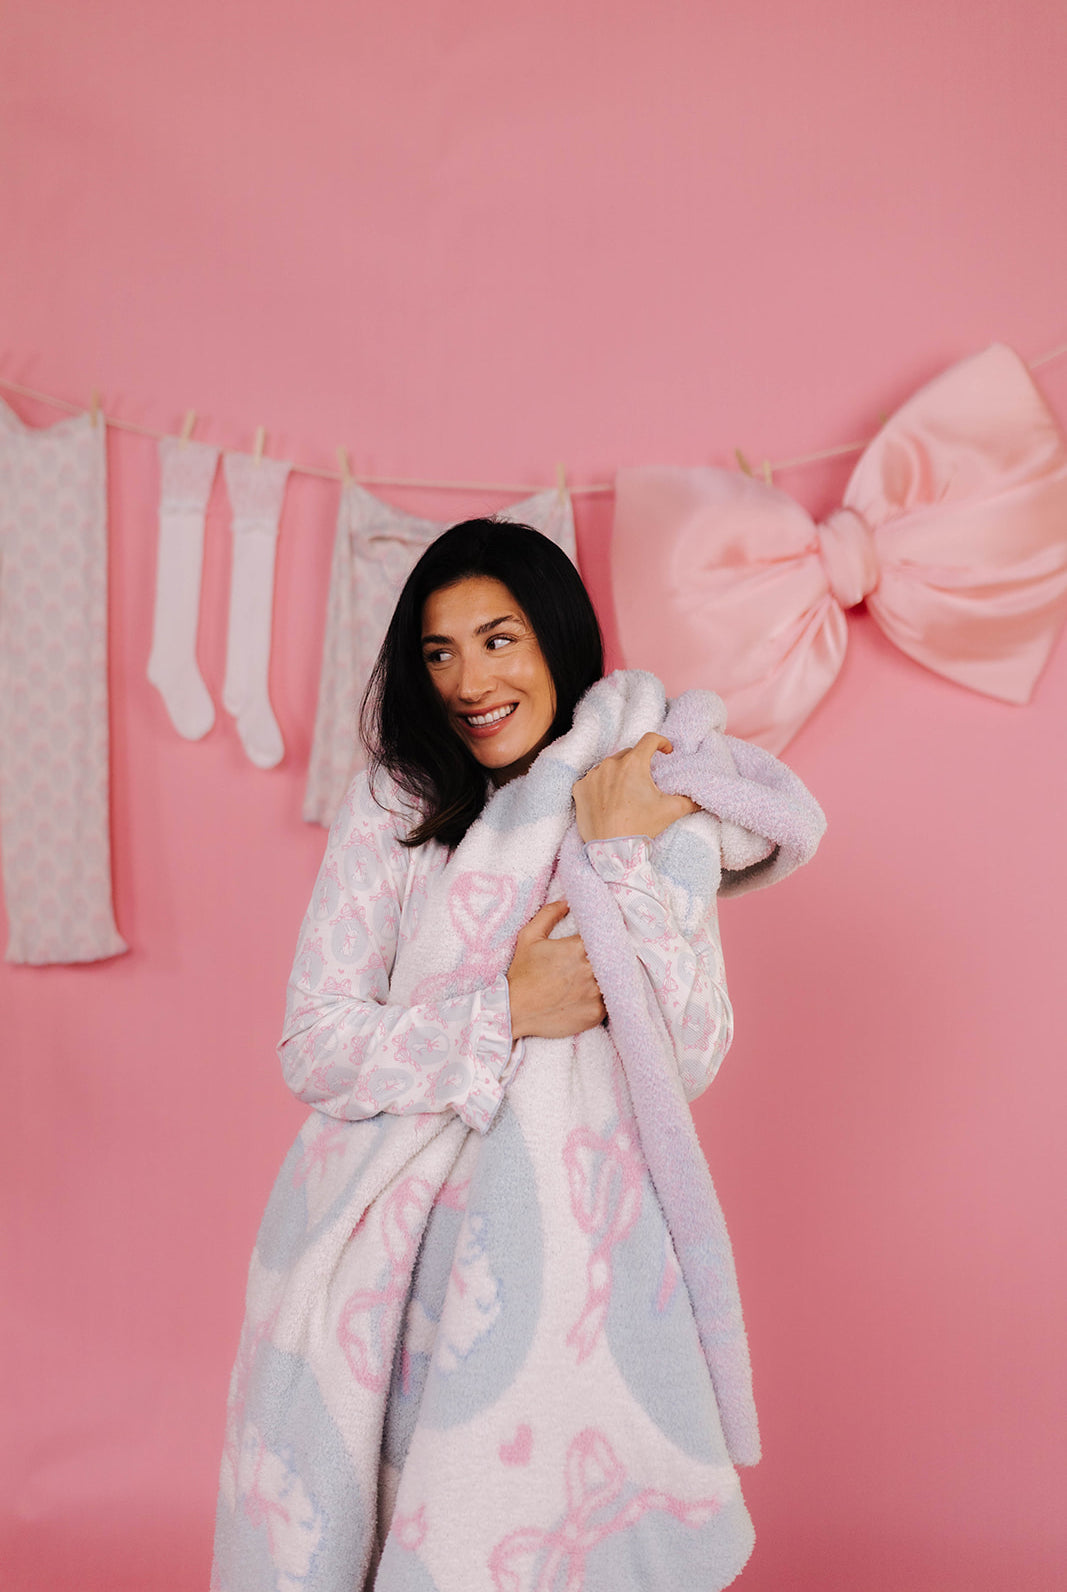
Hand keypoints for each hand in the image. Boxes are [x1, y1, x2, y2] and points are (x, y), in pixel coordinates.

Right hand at [506, 899, 605, 1038]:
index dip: (603, 937)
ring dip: (608, 978)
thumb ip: (549, 914)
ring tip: (595, 979)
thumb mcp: (529, 937)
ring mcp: (595, 993)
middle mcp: (590, 969)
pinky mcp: (596, 1013)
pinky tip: (589, 997)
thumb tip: (567, 902)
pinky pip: (609, 1003)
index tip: (600, 940)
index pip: (603, 936)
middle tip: (600, 960)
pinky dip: (602, 999)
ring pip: (613, 980)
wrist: (513, 1011)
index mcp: (578, 947)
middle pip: (613, 958)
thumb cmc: (522, 973)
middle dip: (608, 957)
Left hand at [572, 732, 698, 842]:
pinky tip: (607, 801)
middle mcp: (610, 764)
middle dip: (639, 764)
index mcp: (633, 764)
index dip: (661, 742)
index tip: (666, 751)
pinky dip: (600, 786)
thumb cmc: (639, 827)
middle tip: (645, 782)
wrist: (611, 850)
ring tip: (625, 794)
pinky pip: (592, 780)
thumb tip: (701, 798)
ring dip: (618, 775)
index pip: (649, 740)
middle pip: (629, 754)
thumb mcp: (670, 811)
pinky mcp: (579, 789)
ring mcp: (592, 776)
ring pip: (609, 767)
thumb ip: (689, 800)